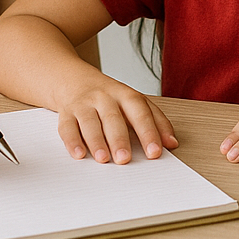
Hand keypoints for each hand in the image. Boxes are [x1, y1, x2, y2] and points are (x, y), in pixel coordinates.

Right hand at [53, 68, 177, 163]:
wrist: (73, 79)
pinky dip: (72, 141)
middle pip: (113, 118)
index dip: (148, 132)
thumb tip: (172, 143)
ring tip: (103, 159)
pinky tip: (79, 154)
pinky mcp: (66, 112)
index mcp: (125, 94)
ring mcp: (84, 104)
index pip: (140, 112)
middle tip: (125, 159)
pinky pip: (67, 126)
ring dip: (97, 141)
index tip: (155, 152)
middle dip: (119, 139)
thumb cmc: (109, 97)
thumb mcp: (134, 102)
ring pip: (90, 122)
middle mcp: (104, 97)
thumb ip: (155, 120)